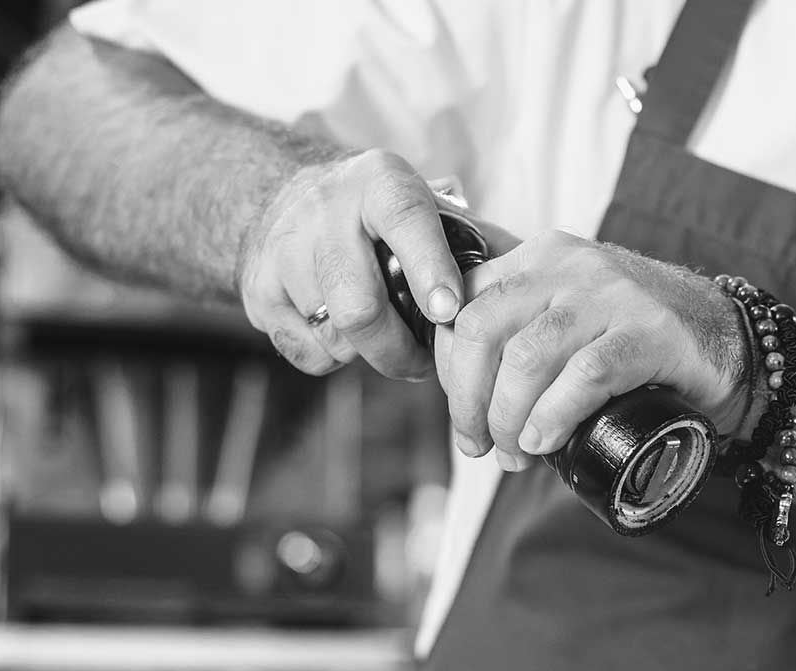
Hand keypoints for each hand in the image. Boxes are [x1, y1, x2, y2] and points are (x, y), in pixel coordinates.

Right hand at [237, 149, 466, 380]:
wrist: (285, 198)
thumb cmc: (383, 218)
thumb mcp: (429, 208)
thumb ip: (481, 242)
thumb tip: (538, 282)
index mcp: (380, 182)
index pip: (406, 221)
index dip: (429, 270)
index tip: (448, 312)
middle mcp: (325, 209)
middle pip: (360, 305)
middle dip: (400, 349)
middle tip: (426, 363)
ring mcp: (283, 249)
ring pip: (336, 335)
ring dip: (372, 354)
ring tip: (391, 344)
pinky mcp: (257, 288)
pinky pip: (309, 352)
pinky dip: (337, 358)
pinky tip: (349, 336)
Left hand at [438, 229, 750, 465]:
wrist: (736, 342)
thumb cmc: (648, 342)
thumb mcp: (578, 317)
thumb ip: (528, 332)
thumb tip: (469, 394)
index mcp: (544, 257)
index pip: (465, 303)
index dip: (450, 369)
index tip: (463, 416)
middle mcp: (572, 265)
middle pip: (482, 329)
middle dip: (469, 399)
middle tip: (480, 445)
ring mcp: (613, 294)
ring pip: (527, 355)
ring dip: (509, 417)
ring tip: (516, 454)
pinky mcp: (651, 330)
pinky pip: (585, 374)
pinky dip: (555, 415)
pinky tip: (546, 441)